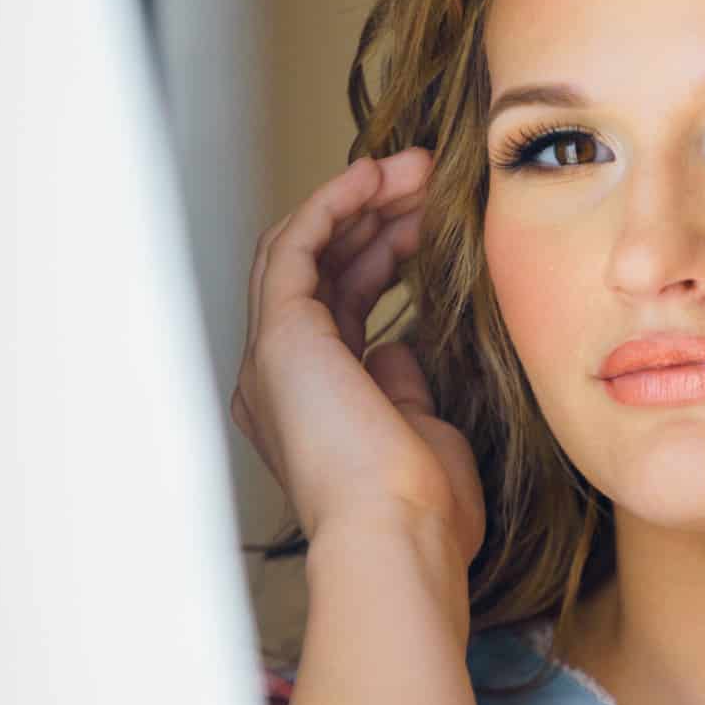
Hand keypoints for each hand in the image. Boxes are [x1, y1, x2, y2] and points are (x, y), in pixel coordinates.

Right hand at [230, 149, 485, 565]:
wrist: (398, 538)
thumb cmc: (421, 512)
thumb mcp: (419, 433)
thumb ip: (401, 387)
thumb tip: (395, 344)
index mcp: (311, 402)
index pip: (338, 303)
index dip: (382, 253)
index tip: (432, 221)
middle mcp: (279, 377)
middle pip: (319, 269)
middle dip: (372, 217)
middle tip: (426, 179)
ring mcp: (272, 356)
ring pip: (302, 249)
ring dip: (355, 200)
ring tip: (412, 167)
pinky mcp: (279, 336)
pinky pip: (295, 244)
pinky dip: (331, 203)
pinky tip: (374, 176)